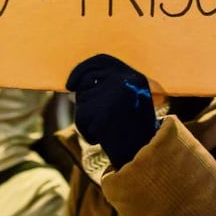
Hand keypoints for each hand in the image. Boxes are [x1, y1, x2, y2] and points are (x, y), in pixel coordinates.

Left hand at [66, 54, 157, 168]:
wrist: (145, 155)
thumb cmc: (136, 132)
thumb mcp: (131, 102)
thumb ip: (111, 87)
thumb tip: (79, 82)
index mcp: (134, 77)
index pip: (102, 60)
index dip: (83, 69)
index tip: (70, 83)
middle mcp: (124, 80)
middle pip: (86, 82)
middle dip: (84, 98)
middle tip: (98, 117)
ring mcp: (111, 94)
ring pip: (82, 101)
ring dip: (88, 117)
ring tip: (108, 128)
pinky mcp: (99, 111)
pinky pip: (81, 118)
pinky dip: (87, 131)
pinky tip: (103, 137)